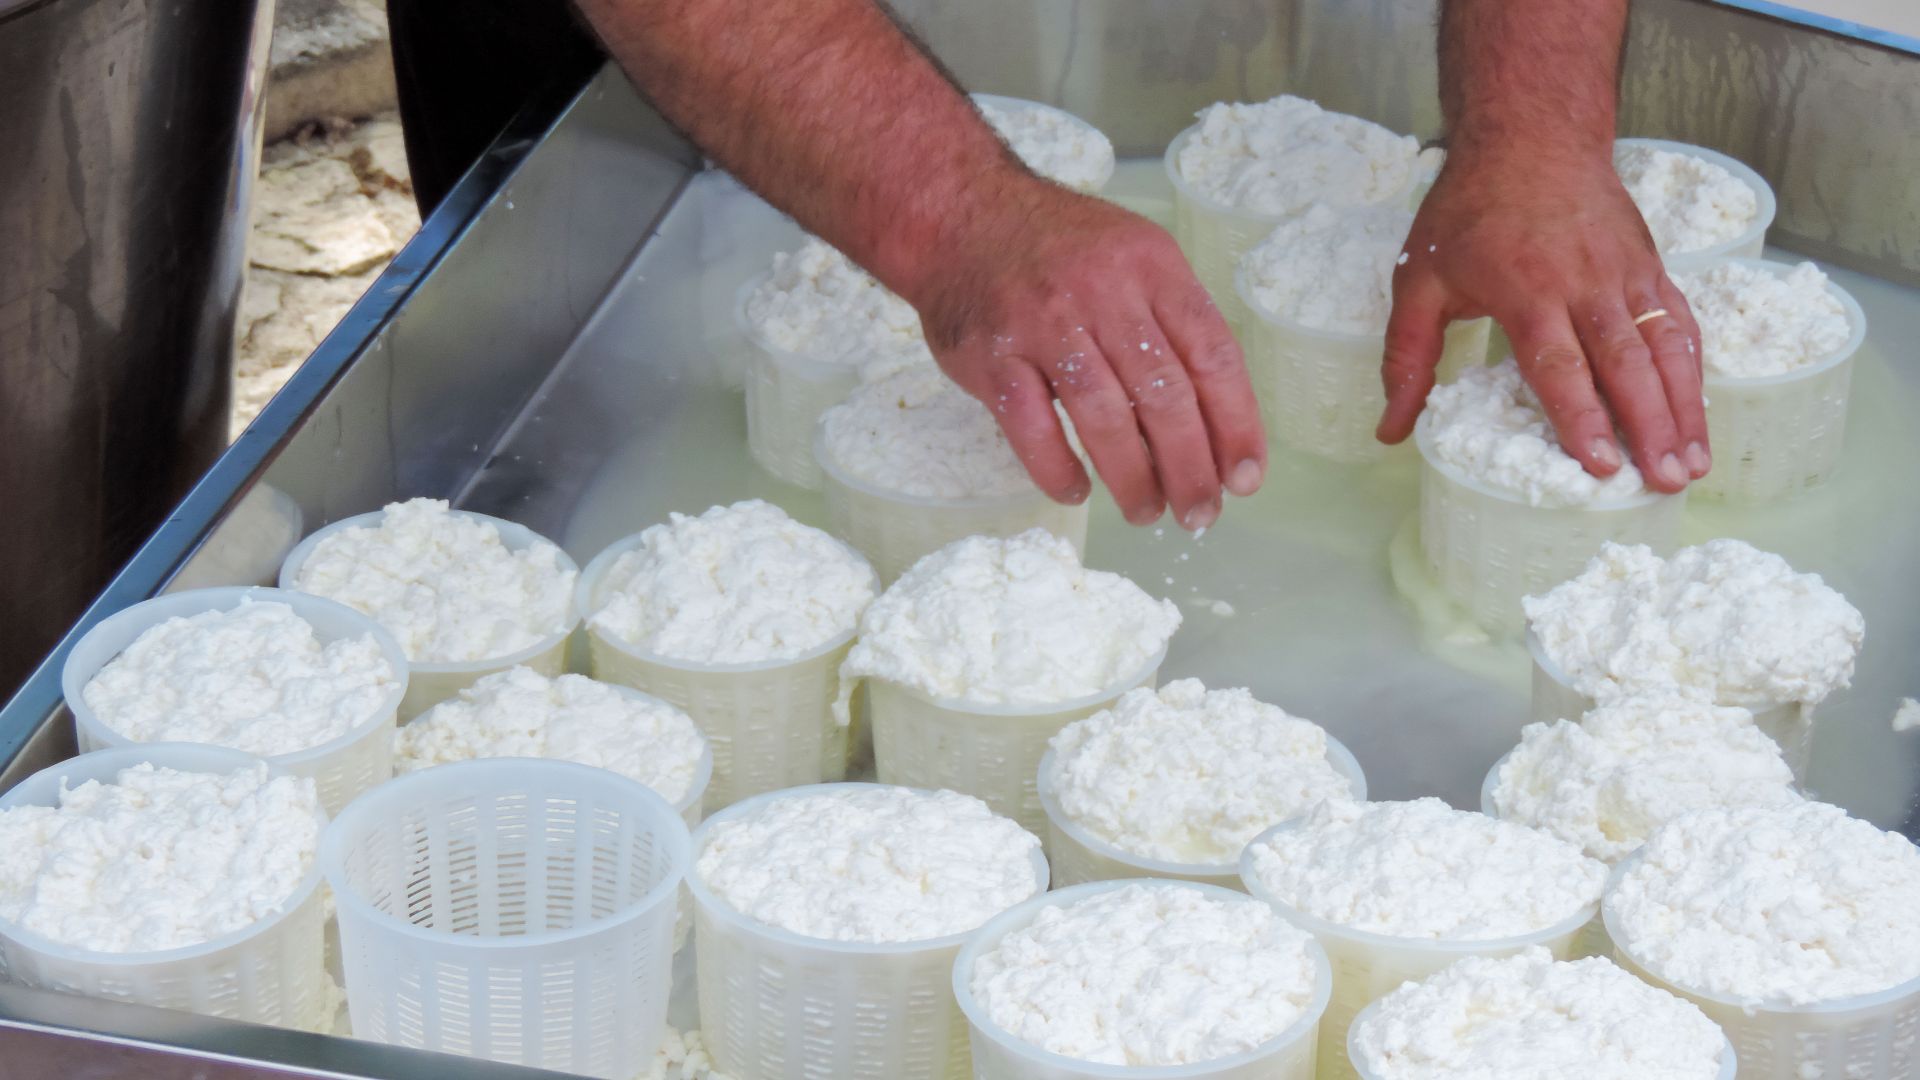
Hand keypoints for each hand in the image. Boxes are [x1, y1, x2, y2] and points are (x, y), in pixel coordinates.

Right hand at [903, 174, 1266, 529]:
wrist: (961, 216)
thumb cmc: (1060, 252)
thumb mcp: (1131, 259)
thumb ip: (1170, 326)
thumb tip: (1212, 426)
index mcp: (1151, 266)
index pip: (1212, 354)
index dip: (1237, 423)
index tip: (1246, 477)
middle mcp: (1102, 291)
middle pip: (1163, 395)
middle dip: (1190, 468)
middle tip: (1200, 513)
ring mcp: (1042, 323)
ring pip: (1103, 416)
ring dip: (1133, 478)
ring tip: (1147, 513)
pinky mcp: (991, 355)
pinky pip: (1032, 427)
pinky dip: (1059, 468)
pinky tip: (1078, 490)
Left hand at [1375, 148, 1709, 491]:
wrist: (1531, 134)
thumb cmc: (1468, 211)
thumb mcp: (1420, 281)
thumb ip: (1407, 359)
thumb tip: (1390, 432)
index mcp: (1527, 291)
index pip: (1560, 366)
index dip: (1581, 418)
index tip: (1600, 465)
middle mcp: (1585, 285)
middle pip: (1625, 365)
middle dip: (1648, 427)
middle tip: (1664, 483)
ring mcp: (1626, 275)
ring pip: (1664, 348)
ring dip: (1683, 409)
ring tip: (1693, 464)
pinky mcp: (1650, 267)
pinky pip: (1679, 324)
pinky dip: (1693, 372)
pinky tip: (1698, 415)